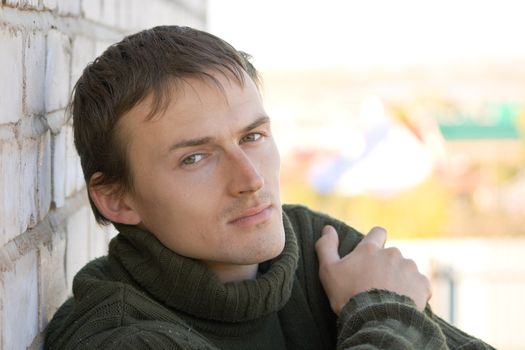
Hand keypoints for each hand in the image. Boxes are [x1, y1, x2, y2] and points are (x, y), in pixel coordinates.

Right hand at [315, 225, 430, 313]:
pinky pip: (419, 284)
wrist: (376, 320)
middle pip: (391, 254)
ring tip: (389, 296)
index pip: (378, 232)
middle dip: (386, 265)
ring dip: (399, 278)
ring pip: (406, 269)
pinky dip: (413, 292)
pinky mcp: (422, 284)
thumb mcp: (328, 271)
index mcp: (370, 249)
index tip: (371, 254)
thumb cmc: (348, 295)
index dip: (376, 240)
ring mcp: (409, 268)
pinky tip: (402, 303)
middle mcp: (392, 253)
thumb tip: (327, 228)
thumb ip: (326, 247)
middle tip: (376, 284)